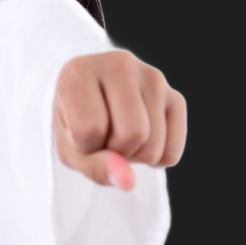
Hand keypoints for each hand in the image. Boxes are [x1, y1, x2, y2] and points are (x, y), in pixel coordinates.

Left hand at [53, 51, 185, 189]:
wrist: (93, 98)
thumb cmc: (76, 123)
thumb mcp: (70, 148)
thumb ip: (94, 166)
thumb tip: (129, 181)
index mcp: (79, 71)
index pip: (90, 129)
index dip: (84, 145)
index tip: (79, 130)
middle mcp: (119, 62)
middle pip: (132, 134)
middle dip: (116, 151)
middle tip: (104, 136)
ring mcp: (152, 76)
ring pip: (153, 145)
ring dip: (136, 156)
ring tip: (121, 134)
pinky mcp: (175, 95)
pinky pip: (172, 152)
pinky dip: (156, 160)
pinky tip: (143, 140)